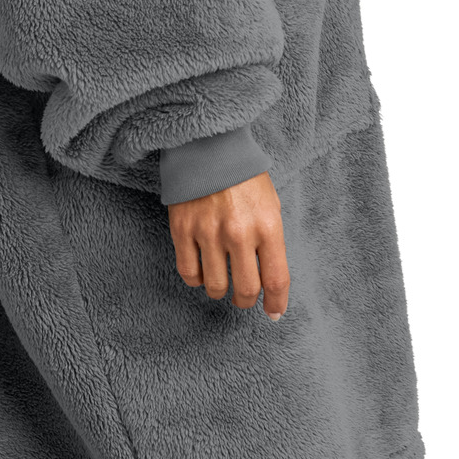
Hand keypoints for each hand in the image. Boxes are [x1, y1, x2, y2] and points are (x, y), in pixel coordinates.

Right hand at [167, 171, 289, 318]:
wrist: (209, 146)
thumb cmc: (244, 178)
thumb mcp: (270, 205)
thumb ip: (272, 243)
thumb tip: (271, 285)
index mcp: (268, 225)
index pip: (276, 279)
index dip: (276, 303)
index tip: (273, 312)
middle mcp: (239, 232)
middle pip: (246, 290)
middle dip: (246, 301)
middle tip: (244, 297)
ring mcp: (208, 231)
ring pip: (215, 287)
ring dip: (221, 292)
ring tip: (222, 282)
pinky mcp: (182, 229)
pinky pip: (188, 273)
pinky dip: (197, 279)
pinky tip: (202, 270)